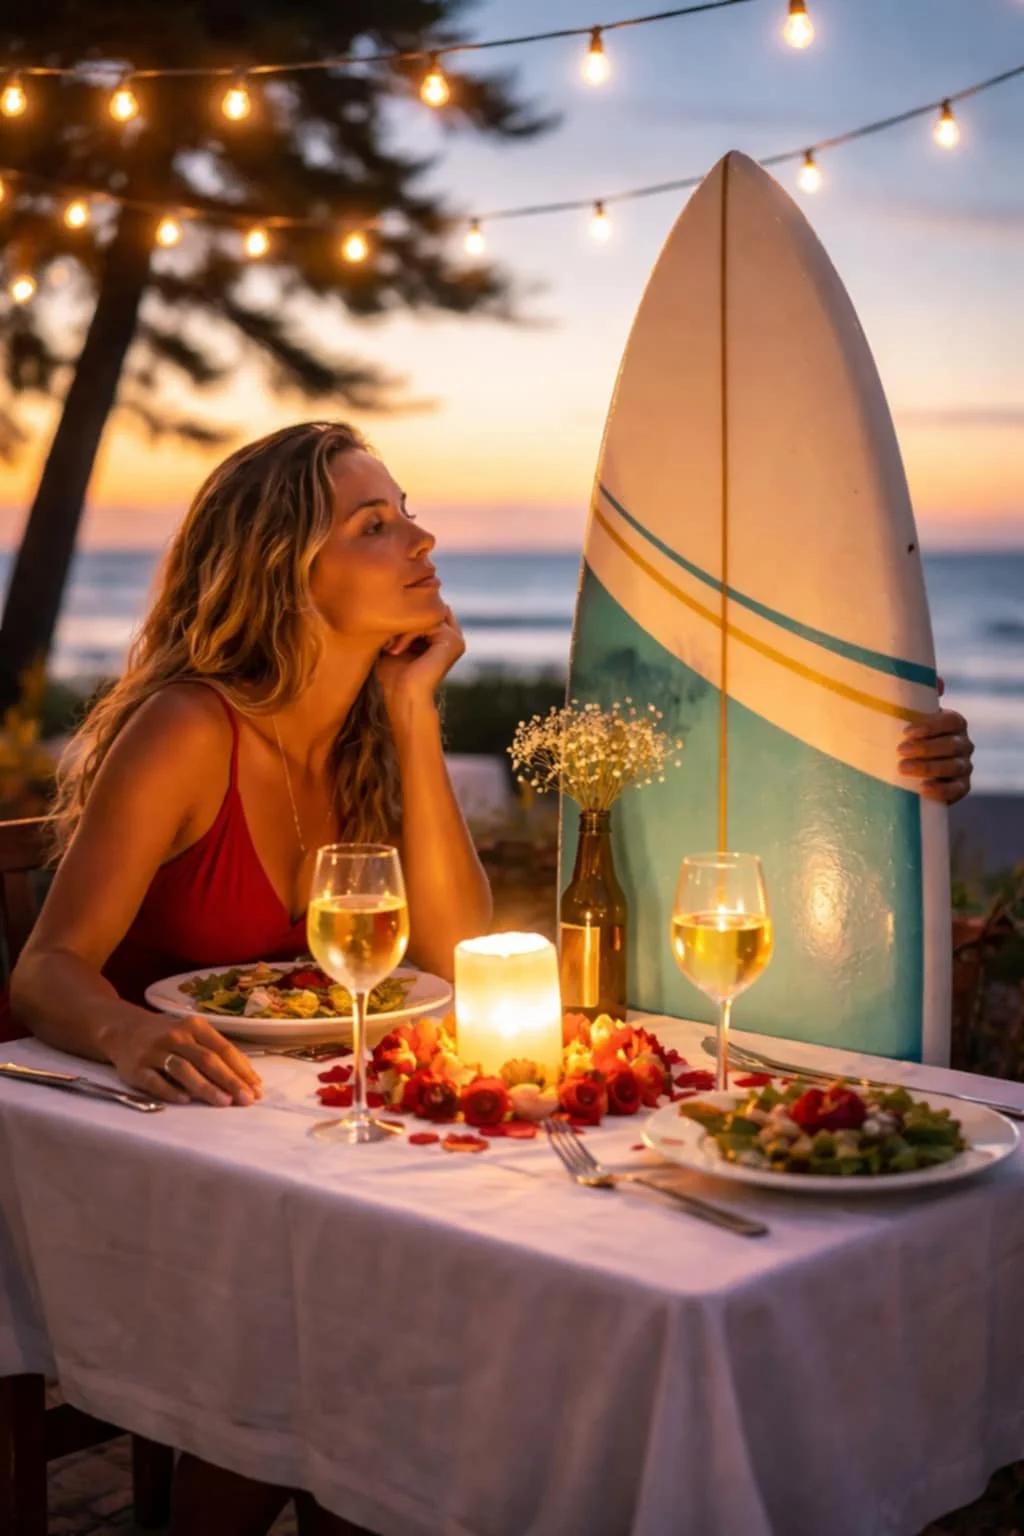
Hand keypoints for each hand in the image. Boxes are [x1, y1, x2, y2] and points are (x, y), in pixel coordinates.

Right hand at [105, 1010, 263, 1105]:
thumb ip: (217, 1053)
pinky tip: (186, 1100)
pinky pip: (155, 1081)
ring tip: (223, 1102)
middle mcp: (175, 1036)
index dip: (241, 1069)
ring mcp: (154, 1052)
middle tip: (246, 1099)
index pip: (223, 1049)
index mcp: (195, 1027)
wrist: (123, 1030)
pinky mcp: (136, 1069)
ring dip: (205, 1086)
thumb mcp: (193, 1036)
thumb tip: (249, 1077)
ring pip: (183, 1069)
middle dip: (229, 1080)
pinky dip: (170, 1091)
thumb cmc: (169, 1038)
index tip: (257, 1088)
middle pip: (207, 1059)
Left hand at [377, 606, 464, 719]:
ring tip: (390, 647)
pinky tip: (397, 650)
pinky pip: (429, 621)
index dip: (402, 614)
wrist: (402, 699)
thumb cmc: (393, 677)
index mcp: (441, 637)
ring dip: (403, 627)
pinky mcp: (453, 641)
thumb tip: (389, 600)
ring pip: (426, 613)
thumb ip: (399, 624)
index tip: (382, 631)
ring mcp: (456, 638)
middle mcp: (452, 635)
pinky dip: (409, 633)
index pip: (422, 608)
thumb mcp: (394, 643)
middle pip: (426, 606)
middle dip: (403, 617)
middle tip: (386, 640)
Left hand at [898, 679, 973, 804]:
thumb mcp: (907, 716)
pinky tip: (922, 788)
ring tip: (903, 769)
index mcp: (954, 723)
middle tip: (900, 751)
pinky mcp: (961, 787)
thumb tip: (939, 682)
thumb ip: (917, 697)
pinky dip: (941, 790)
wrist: (909, 769)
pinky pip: (956, 790)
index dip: (930, 726)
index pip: (950, 721)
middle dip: (925, 748)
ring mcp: (964, 766)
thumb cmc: (907, 737)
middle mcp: (964, 744)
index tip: (905, 732)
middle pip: (951, 745)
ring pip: (954, 767)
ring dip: (929, 768)